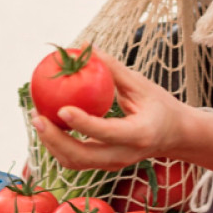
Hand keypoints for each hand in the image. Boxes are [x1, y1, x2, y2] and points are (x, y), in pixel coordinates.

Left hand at [31, 47, 191, 170]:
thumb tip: (85, 47)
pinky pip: (76, 160)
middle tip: (37, 117)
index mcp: (139, 134)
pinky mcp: (104, 165)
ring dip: (51, 143)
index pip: (107, 132)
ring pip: (75, 162)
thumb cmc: (160, 106)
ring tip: (38, 118)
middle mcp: (124, 155)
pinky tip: (48, 125)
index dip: (83, 123)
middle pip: (83, 156)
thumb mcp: (141, 85)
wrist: (175, 135)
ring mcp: (113, 164)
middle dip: (55, 139)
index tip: (62, 108)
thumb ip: (113, 69)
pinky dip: (58, 146)